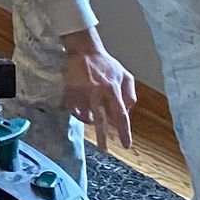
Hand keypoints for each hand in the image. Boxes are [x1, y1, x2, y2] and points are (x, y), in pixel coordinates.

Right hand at [60, 28, 136, 153]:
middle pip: (100, 120)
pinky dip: (77, 113)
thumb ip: (130, 94)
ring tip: (89, 117)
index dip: (124, 132)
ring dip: (88, 120)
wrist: (83, 50)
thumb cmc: (106, 64)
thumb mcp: (125, 76)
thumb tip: (128, 112)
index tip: (126, 145)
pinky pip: (72, 110)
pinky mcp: (69, 91)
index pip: (120, 115)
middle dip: (102, 137)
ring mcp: (81, 92)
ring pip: (85, 116)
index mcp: (112, 89)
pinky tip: (79, 110)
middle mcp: (97, 92)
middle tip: (104, 150)